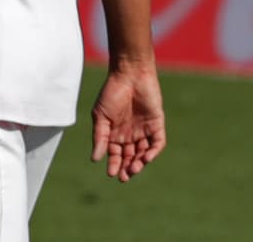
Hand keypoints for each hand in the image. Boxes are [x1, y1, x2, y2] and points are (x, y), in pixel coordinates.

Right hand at [91, 62, 165, 181]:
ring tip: (134, 169)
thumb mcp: (100, 116)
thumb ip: (99, 137)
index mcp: (115, 132)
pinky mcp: (157, 125)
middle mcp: (130, 134)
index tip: (111, 173)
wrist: (129, 75)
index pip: (115, 154)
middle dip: (127, 168)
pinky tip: (146, 157)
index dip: (114, 164)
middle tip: (124, 177)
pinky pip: (157, 143)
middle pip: (130, 157)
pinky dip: (153, 152)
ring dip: (139, 163)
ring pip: (144, 153)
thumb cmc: (111, 93)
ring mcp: (144, 130)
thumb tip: (95, 158)